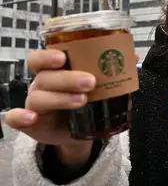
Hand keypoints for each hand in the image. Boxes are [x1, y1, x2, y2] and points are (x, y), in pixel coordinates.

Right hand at [5, 49, 138, 165]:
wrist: (80, 129)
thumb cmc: (86, 100)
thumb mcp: (97, 85)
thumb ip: (110, 70)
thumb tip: (132, 55)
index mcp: (54, 71)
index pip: (41, 58)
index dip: (48, 56)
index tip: (63, 57)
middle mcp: (42, 84)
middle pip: (46, 77)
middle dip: (67, 78)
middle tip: (90, 82)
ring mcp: (35, 104)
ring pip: (39, 97)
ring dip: (60, 98)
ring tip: (82, 100)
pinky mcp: (32, 124)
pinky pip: (16, 120)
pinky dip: (20, 118)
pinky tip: (31, 118)